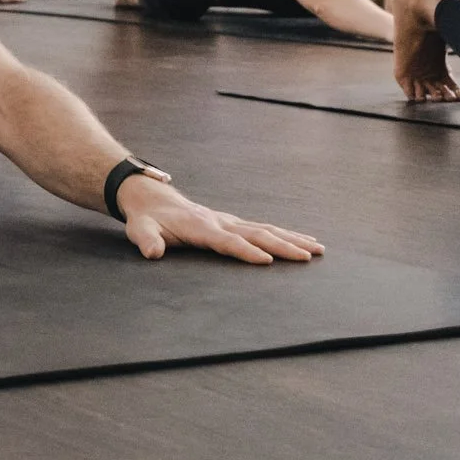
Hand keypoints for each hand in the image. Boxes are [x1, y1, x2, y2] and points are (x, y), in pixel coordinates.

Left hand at [117, 176, 321, 264]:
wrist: (152, 198)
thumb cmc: (147, 220)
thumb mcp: (140, 230)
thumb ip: (146, 241)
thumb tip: (152, 252)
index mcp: (200, 227)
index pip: (227, 241)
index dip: (246, 251)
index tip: (267, 261)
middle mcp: (220, 222)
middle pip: (256, 234)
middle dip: (283, 245)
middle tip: (308, 256)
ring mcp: (229, 221)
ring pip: (266, 230)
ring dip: (292, 239)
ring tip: (319, 249)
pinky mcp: (234, 223)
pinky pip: (264, 229)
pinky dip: (286, 235)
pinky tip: (303, 241)